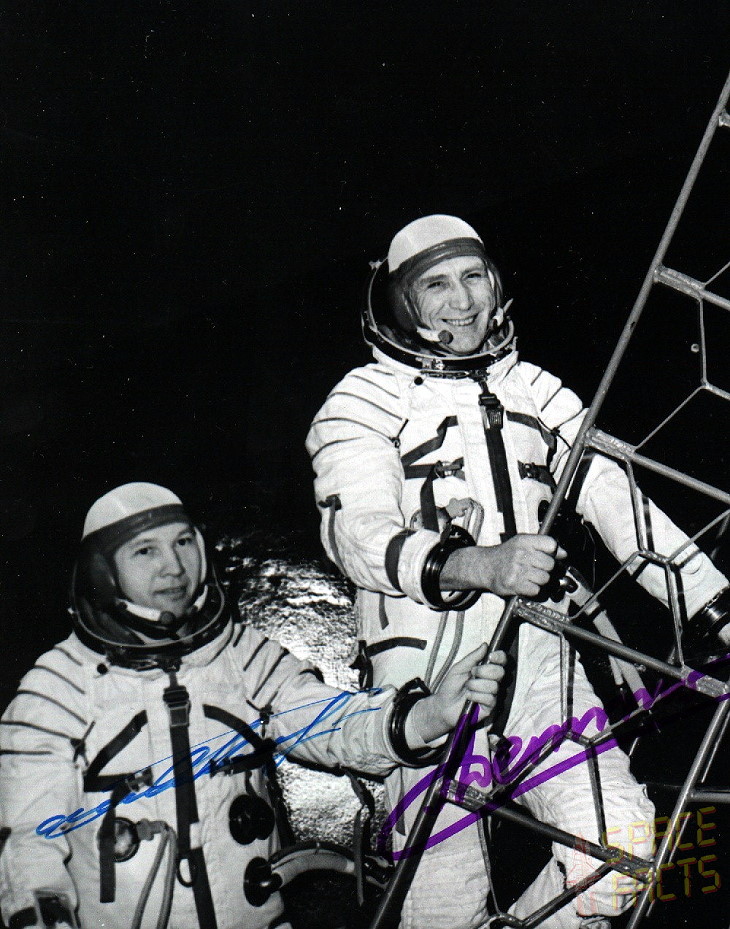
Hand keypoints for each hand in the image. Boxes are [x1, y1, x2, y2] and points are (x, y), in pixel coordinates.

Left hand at [411, 645, 506, 741]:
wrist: (443, 705)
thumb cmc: (451, 686)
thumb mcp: (459, 668)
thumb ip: (472, 658)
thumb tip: (485, 644)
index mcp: (486, 670)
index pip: (501, 661)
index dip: (500, 657)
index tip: (490, 656)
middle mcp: (492, 681)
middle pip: (500, 672)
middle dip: (484, 671)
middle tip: (472, 673)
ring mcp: (492, 694)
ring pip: (494, 686)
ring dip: (476, 685)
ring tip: (467, 688)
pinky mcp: (490, 707)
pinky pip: (489, 699)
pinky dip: (476, 696)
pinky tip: (469, 697)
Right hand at [442, 534, 565, 597]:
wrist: (485, 567)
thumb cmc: (507, 556)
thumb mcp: (522, 544)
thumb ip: (543, 546)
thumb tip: (564, 554)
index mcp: (524, 541)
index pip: (551, 544)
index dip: (555, 553)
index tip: (552, 557)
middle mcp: (520, 553)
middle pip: (551, 564)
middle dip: (549, 570)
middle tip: (541, 571)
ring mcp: (516, 569)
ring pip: (545, 579)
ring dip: (542, 582)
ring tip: (533, 579)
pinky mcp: (513, 584)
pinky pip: (536, 590)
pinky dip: (535, 591)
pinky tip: (527, 586)